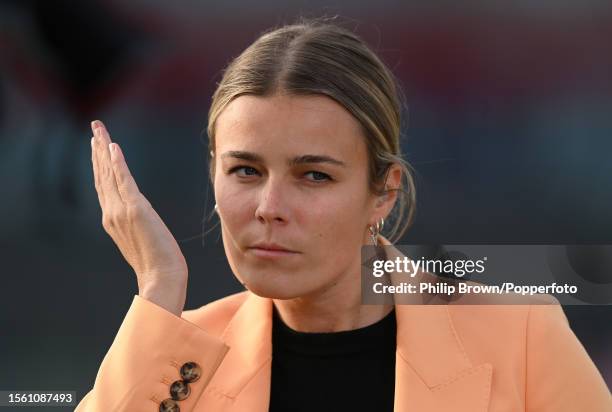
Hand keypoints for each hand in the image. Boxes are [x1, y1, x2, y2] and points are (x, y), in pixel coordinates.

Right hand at [90, 120, 186, 315]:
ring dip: (103, 149)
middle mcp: (111, 213)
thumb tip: (140, 216)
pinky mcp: (135, 209)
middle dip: (97, 150)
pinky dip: (117, 162)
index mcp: (112, 219)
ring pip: (109, 174)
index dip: (100, 164)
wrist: (161, 277)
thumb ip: (136, 224)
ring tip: (98, 130)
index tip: (98, 146)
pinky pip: (123, 180)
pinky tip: (112, 147)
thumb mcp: (142, 239)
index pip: (104, 185)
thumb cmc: (158, 263)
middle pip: (102, 175)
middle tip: (94, 128)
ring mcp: (121, 211)